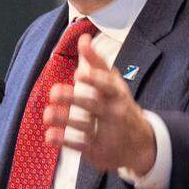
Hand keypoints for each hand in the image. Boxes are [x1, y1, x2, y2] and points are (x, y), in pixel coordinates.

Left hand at [43, 33, 156, 174]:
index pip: (107, 85)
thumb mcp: (113, 84)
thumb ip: (96, 63)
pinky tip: (50, 136)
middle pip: (94, 105)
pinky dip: (65, 141)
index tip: (78, 74)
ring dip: (65, 120)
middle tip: (54, 92)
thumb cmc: (120, 106)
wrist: (141, 144)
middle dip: (74, 99)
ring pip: (85, 126)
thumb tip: (83, 39)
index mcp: (117, 94)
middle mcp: (113, 113)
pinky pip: (80, 146)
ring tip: (47, 114)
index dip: (94, 80)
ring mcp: (106, 133)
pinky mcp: (98, 150)